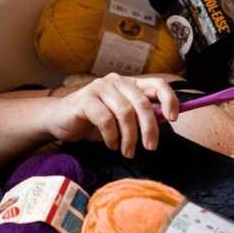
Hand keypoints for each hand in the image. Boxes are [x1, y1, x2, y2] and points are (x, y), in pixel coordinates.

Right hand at [39, 73, 179, 156]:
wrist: (59, 120)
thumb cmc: (95, 121)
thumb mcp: (122, 120)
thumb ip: (142, 116)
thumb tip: (166, 120)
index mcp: (131, 84)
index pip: (158, 84)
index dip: (169, 99)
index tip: (173, 118)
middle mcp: (117, 81)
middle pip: (143, 103)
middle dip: (149, 128)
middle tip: (150, 147)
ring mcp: (100, 88)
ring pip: (125, 112)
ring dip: (129, 137)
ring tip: (127, 151)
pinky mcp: (85, 99)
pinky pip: (106, 119)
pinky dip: (112, 136)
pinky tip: (111, 144)